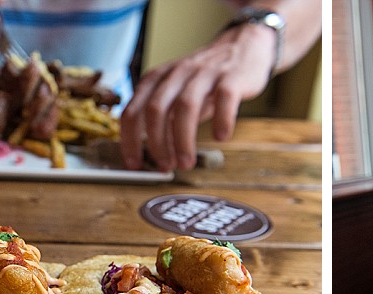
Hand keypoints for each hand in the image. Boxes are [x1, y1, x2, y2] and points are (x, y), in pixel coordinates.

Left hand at [117, 24, 276, 170]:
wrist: (242, 46)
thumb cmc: (207, 78)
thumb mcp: (179, 94)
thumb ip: (167, 120)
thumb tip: (156, 156)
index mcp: (157, 79)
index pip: (133, 111)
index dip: (130, 140)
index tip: (136, 164)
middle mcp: (177, 74)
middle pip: (155, 110)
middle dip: (157, 144)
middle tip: (165, 167)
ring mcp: (204, 73)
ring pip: (185, 106)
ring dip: (183, 140)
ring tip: (187, 162)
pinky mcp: (231, 76)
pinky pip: (224, 98)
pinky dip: (222, 120)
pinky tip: (221, 137)